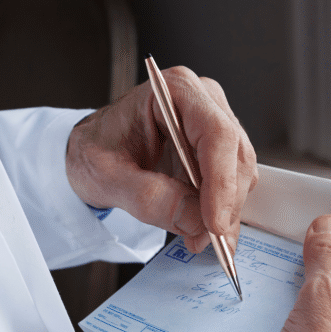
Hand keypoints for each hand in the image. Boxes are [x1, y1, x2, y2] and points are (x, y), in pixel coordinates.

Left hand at [65, 66, 257, 252]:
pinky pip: (230, 182)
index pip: (216, 134)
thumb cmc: (93, 150)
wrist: (91, 151)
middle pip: (235, 154)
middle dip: (225, 203)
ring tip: (199, 238)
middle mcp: (201, 101)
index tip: (213, 223)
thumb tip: (193, 220)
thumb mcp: (106, 177)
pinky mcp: (215, 150)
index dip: (221, 182)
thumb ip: (147, 197)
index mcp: (172, 90)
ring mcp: (212, 123)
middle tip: (205, 240)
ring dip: (225, 210)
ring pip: (239, 172)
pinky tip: (202, 229)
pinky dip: (220, 210)